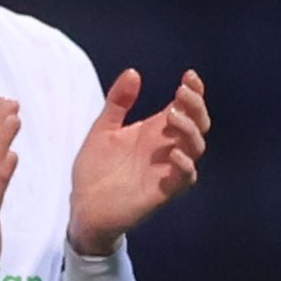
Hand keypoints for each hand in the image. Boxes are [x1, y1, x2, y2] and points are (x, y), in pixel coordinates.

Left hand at [68, 68, 208, 255]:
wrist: (83, 208)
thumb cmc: (94, 170)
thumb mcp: (103, 130)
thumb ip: (117, 103)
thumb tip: (133, 72)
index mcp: (155, 131)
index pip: (184, 107)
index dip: (193, 91)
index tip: (189, 75)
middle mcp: (166, 148)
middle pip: (197, 123)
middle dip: (196, 106)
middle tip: (182, 93)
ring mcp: (167, 169)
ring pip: (196, 147)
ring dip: (190, 129)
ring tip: (172, 117)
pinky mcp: (163, 191)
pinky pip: (186, 177)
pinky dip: (185, 164)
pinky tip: (173, 152)